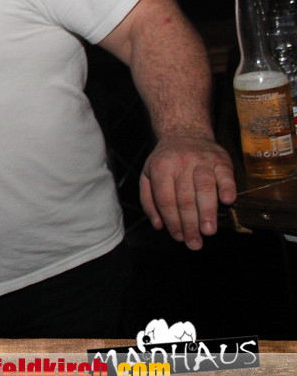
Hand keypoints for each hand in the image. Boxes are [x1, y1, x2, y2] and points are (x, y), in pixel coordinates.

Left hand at [139, 133, 236, 249]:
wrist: (184, 131)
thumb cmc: (165, 160)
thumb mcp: (148, 174)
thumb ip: (149, 200)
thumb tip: (158, 225)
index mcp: (160, 168)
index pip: (165, 199)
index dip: (171, 220)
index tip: (179, 237)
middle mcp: (181, 163)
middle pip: (184, 197)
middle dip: (189, 223)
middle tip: (194, 243)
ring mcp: (202, 160)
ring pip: (204, 187)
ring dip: (207, 211)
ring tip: (208, 231)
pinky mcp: (220, 159)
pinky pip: (225, 174)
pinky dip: (227, 187)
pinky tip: (228, 202)